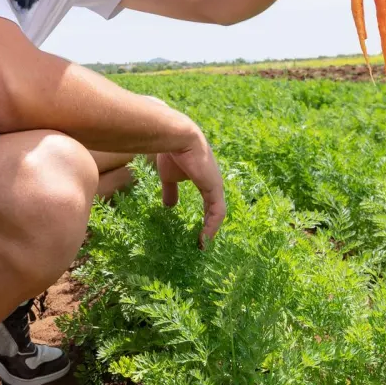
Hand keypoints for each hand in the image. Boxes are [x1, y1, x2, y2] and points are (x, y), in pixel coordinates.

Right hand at [157, 132, 226, 247]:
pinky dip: (211, 228)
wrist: (176, 137)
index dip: (204, 218)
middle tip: (201, 243)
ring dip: (210, 231)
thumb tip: (168, 207)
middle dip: (209, 227)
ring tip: (202, 246)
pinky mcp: (215, 189)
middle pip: (215, 210)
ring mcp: (216, 186)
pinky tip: (203, 240)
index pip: (208, 202)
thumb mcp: (169, 177)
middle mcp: (213, 183)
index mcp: (204, 179)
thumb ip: (171, 192)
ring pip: (217, 214)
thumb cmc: (172, 152)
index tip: (196, 233)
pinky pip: (217, 213)